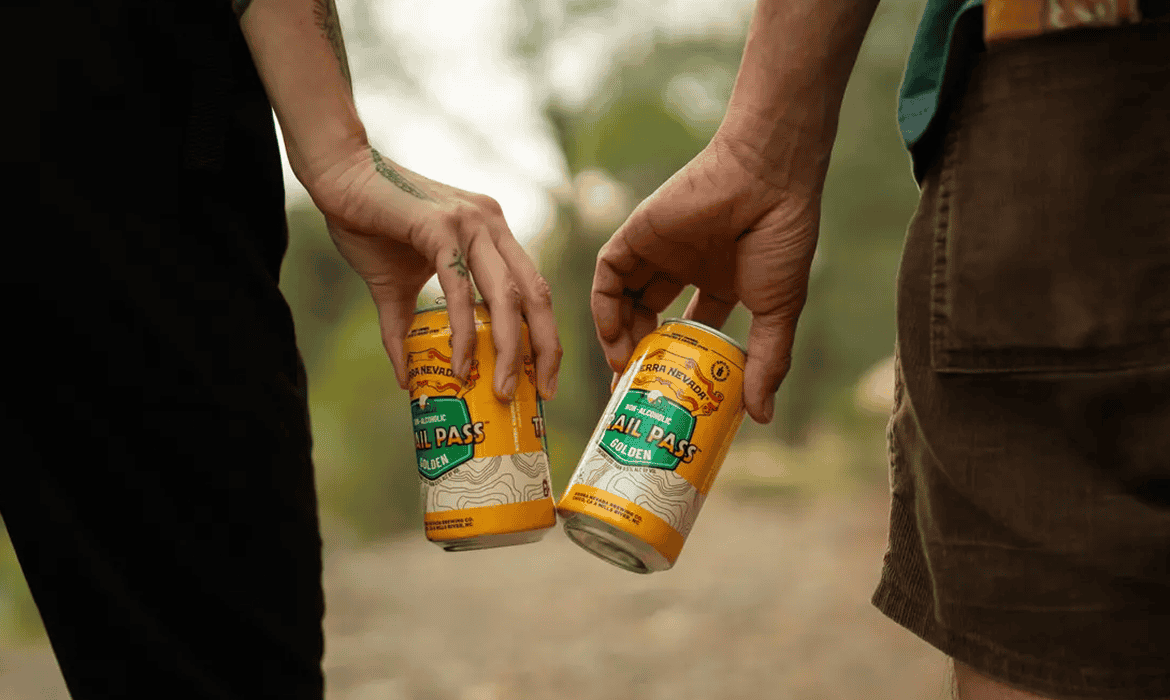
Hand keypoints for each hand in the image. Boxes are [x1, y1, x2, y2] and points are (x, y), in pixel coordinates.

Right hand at [304, 143, 561, 401]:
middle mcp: (492, 226)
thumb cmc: (368, 224)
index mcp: (493, 235)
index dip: (544, 335)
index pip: (534, 290)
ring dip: (508, 349)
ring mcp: (470, 224)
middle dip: (543, 349)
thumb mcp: (395, 286)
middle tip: (542, 392)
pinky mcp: (440, 228)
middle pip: (536, 295)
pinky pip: (461, 289)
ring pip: (506, 296)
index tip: (541, 377)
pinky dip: (464, 332)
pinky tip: (460, 365)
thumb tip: (406, 379)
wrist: (337, 176)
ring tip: (501, 390)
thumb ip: (408, 328)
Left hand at [592, 133, 820, 423]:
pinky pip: (609, 274)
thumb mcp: (777, 310)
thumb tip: (762, 417)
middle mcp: (685, 265)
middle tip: (637, 388)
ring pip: (626, 299)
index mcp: (721, 279)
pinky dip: (605, 306)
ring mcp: (659, 250)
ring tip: (623, 370)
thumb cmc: (782, 237)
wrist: (768, 179)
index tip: (673, 393)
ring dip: (619, 335)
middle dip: (641, 354)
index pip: (690, 329)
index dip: (679, 361)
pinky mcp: (637, 234)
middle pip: (650, 318)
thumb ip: (767, 362)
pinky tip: (615, 335)